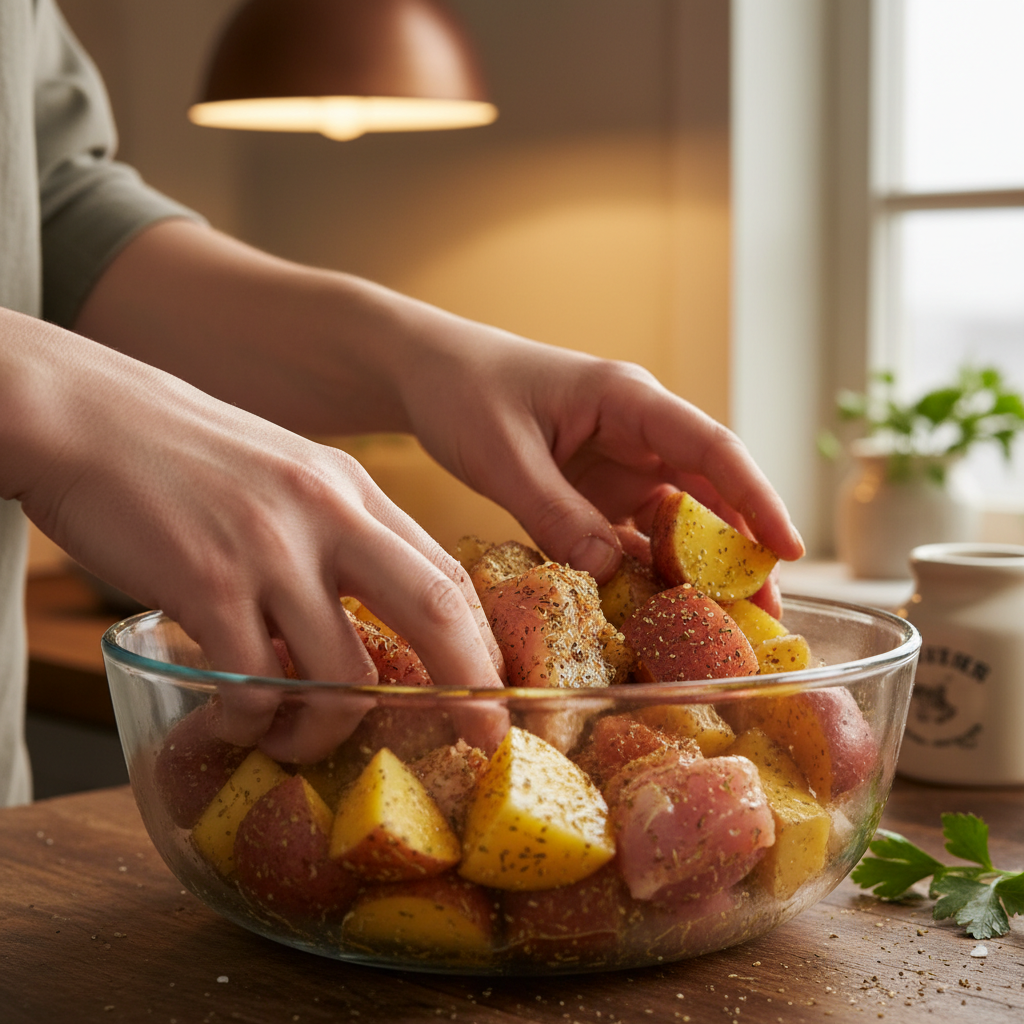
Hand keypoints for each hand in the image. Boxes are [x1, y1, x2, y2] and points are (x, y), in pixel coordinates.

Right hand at [2, 314, 504, 762]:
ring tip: (296, 740)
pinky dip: (253, 720)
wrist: (86, 414)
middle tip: (485, 735)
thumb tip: (370, 615)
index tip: (493, 687)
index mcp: (353, 491)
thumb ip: (336, 535)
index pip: (445, 570)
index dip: (479, 637)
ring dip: (327, 730)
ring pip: (341, 673)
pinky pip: (255, 684)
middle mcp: (327, 515)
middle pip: (432, 608)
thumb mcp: (288, 476)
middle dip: (469, 684)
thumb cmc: (187, 456)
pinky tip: (235, 718)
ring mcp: (271, 549)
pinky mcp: (208, 582)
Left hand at [398, 327, 803, 611]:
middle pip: (707, 493)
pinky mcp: (595, 494)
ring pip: (675, 522)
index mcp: (628, 401)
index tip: (789, 549)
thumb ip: (555, 513)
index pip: (711, 450)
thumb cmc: (466, 391)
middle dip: (739, 551)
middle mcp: (636, 434)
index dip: (756, 499)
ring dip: (697, 572)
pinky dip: (647, 574)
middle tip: (765, 613)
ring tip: (723, 626)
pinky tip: (657, 614)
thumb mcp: (504, 455)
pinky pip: (632, 538)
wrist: (430, 376)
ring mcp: (617, 466)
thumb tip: (610, 574)